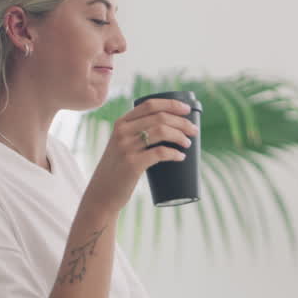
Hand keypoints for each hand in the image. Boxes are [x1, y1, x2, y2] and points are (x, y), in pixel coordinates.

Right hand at [82, 98, 199, 215]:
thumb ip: (137, 134)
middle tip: (194, 131)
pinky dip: (174, 153)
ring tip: (188, 143)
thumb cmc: (119, 169)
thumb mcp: (122, 145)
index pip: (149, 105)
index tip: (187, 110)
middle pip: (160, 117)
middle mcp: (122, 132)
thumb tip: (171, 129)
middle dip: (182, 122)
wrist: (102, 193)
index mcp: (121, 123)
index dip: (171, 105)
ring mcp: (126, 147)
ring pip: (161, 132)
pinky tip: (181, 156)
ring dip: (180, 136)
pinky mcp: (132, 164)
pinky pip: (160, 153)